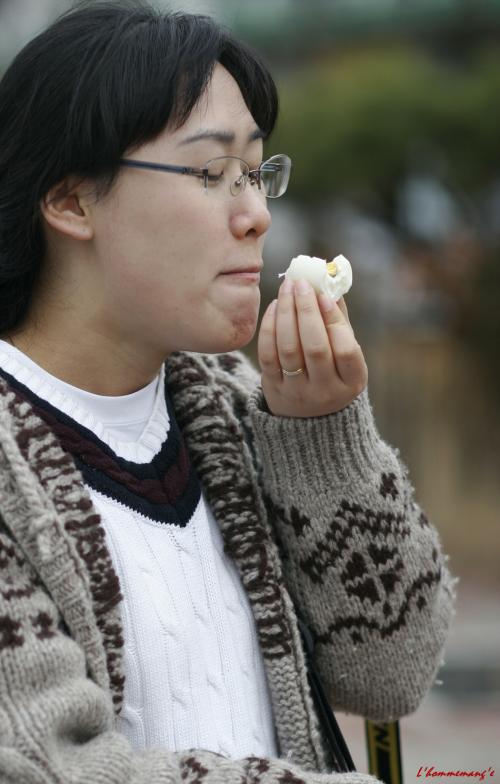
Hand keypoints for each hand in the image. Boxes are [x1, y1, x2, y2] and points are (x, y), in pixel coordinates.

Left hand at [257, 277, 367, 416]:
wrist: (308, 419)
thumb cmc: (332, 374)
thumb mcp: (346, 357)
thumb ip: (341, 323)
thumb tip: (330, 284)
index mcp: (351, 381)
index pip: (345, 350)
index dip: (334, 321)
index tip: (324, 295)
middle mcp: (326, 390)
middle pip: (315, 347)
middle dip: (306, 310)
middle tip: (301, 283)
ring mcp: (298, 392)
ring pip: (289, 348)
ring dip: (286, 313)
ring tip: (287, 288)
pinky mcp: (274, 389)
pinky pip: (268, 354)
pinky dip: (269, 327)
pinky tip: (274, 307)